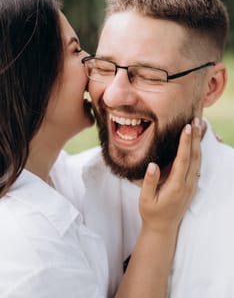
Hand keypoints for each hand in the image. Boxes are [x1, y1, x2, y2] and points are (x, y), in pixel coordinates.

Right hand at [139, 117, 200, 234]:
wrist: (163, 228)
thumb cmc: (152, 213)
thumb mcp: (146, 199)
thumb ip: (149, 182)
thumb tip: (153, 164)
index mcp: (176, 186)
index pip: (183, 160)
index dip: (185, 143)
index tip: (187, 128)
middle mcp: (187, 184)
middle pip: (194, 157)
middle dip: (195, 137)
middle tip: (196, 120)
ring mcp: (191, 185)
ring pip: (198, 160)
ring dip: (198, 143)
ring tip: (199, 127)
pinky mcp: (192, 186)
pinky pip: (197, 165)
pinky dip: (198, 151)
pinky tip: (196, 144)